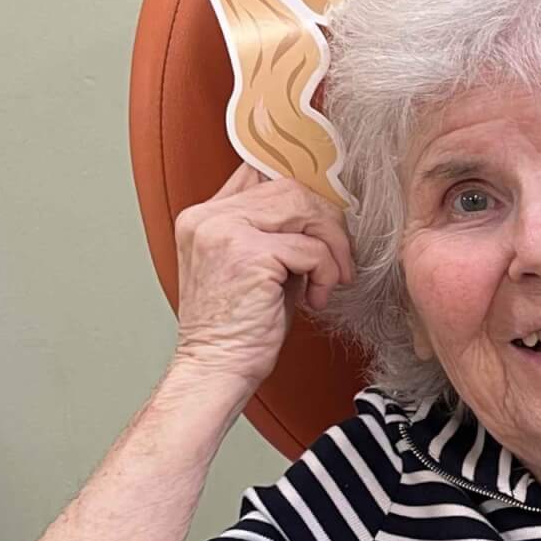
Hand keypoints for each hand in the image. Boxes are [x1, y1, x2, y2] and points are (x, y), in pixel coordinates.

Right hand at [171, 163, 353, 390]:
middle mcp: (208, 218)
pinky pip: (310, 249)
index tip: (324, 214)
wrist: (217, 369)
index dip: (299, 185)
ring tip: (330, 279)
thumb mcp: (253, 268)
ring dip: (331, 246)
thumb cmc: (238, 330)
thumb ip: (272, 234)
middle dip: (326, 222)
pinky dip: (324, 273)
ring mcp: (225, 232)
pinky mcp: (248, 255)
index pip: (256, 171)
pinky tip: (315, 298)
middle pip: (289, 188)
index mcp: (203, 218)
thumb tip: (319, 214)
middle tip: (337, 259)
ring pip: (303, 209)